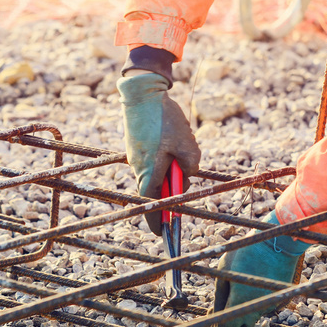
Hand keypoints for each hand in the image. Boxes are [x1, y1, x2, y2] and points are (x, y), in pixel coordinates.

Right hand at [117, 72, 200, 234]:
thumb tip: (186, 175)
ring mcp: (135, 156)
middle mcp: (138, 167)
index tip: (162, 233)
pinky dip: (164, 158)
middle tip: (185, 173)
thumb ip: (191, 166)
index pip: (151, 204)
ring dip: (170, 168)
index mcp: (149, 171)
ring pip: (156, 173)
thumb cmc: (165, 119)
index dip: (157, 220)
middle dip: (173, 186)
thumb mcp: (188, 145)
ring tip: (179, 145)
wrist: (143, 92)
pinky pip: (152, 160)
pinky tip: (170, 138)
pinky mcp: (136, 146)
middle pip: (156, 188)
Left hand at [214, 211, 309, 326]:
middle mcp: (257, 308)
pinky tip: (249, 287)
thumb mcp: (224, 270)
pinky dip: (253, 303)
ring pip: (252, 318)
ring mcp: (269, 304)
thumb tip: (213, 313)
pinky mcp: (277, 299)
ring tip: (234, 293)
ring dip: (242, 313)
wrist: (278, 242)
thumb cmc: (246, 252)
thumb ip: (219, 295)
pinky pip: (261, 307)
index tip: (211, 321)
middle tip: (221, 314)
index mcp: (240, 301)